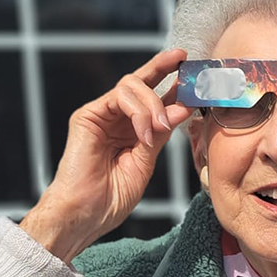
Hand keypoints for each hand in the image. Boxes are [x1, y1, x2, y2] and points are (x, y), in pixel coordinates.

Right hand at [20, 49, 193, 262]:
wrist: (86, 214)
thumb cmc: (113, 197)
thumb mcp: (147, 161)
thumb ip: (162, 133)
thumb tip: (184, 108)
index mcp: (132, 129)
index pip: (153, 96)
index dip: (171, 78)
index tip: (189, 63)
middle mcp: (116, 118)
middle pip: (141, 81)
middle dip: (164, 69)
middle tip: (185, 71)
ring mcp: (101, 115)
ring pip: (132, 85)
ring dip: (153, 104)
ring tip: (160, 127)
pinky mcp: (87, 116)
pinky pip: (117, 97)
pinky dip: (138, 112)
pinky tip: (144, 133)